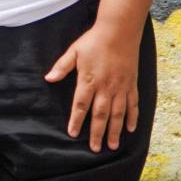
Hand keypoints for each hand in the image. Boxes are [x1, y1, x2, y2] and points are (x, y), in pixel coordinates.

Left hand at [45, 19, 141, 150]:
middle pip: (100, 115)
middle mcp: (106, 87)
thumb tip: (48, 78)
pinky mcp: (131, 84)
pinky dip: (132, 117)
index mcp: (89, 80)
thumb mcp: (73, 51)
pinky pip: (132, 105)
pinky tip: (130, 129)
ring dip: (115, 131)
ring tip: (112, 146)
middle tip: (95, 149)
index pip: (81, 105)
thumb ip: (61, 67)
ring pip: (118, 114)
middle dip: (97, 133)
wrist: (119, 31)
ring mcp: (121, 87)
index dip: (76, 120)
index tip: (73, 134)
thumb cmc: (93, 41)